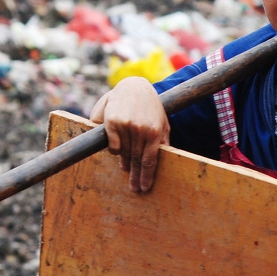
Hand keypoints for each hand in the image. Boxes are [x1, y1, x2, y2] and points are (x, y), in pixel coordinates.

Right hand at [89, 78, 169, 192]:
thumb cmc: (150, 106)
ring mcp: (124, 126)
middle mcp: (139, 129)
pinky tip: (118, 154)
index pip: (149, 160)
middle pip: (136, 160)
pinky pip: (113, 146)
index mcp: (154, 131)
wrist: (133, 86)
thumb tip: (165, 158)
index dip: (146, 176)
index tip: (144, 188)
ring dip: (125, 164)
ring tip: (126, 171)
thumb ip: (163, 140)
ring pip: (123, 154)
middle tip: (134, 189)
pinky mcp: (111, 122)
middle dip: (135, 176)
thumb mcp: (163, 121)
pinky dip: (115, 151)